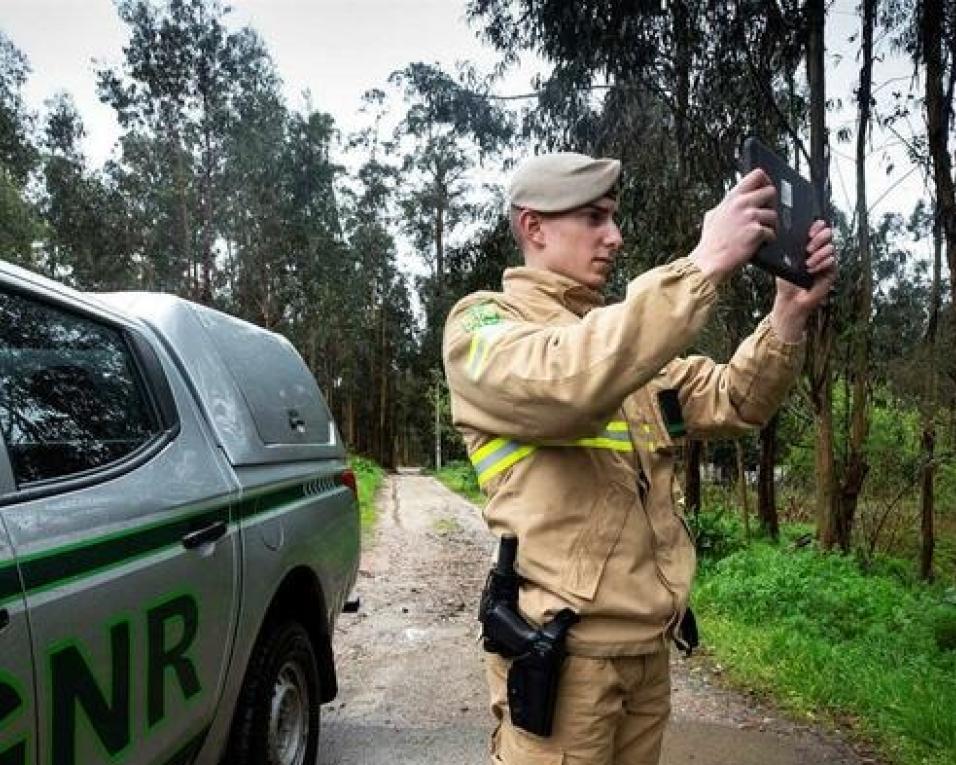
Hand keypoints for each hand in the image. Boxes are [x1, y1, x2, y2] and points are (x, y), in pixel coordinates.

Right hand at [690, 169, 777, 284]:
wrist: (709, 262)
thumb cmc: (710, 243)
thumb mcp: (712, 217)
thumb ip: (726, 206)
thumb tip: (732, 202)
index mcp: (732, 198)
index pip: (756, 175)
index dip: (766, 180)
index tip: (766, 188)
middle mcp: (742, 204)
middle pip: (771, 191)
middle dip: (771, 204)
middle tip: (765, 215)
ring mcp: (750, 217)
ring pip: (773, 215)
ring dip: (769, 226)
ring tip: (759, 234)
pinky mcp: (756, 231)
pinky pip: (772, 232)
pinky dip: (768, 240)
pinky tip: (759, 244)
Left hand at [771, 219, 836, 341]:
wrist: (790, 299)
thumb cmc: (786, 281)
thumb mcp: (785, 260)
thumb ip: (790, 246)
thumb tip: (789, 232)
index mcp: (808, 245)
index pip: (818, 228)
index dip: (817, 226)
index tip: (809, 231)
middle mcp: (819, 251)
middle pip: (828, 234)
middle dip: (819, 238)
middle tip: (808, 247)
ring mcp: (827, 260)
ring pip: (831, 247)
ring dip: (819, 254)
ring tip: (807, 263)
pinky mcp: (832, 271)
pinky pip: (832, 261)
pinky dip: (821, 264)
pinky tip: (811, 270)